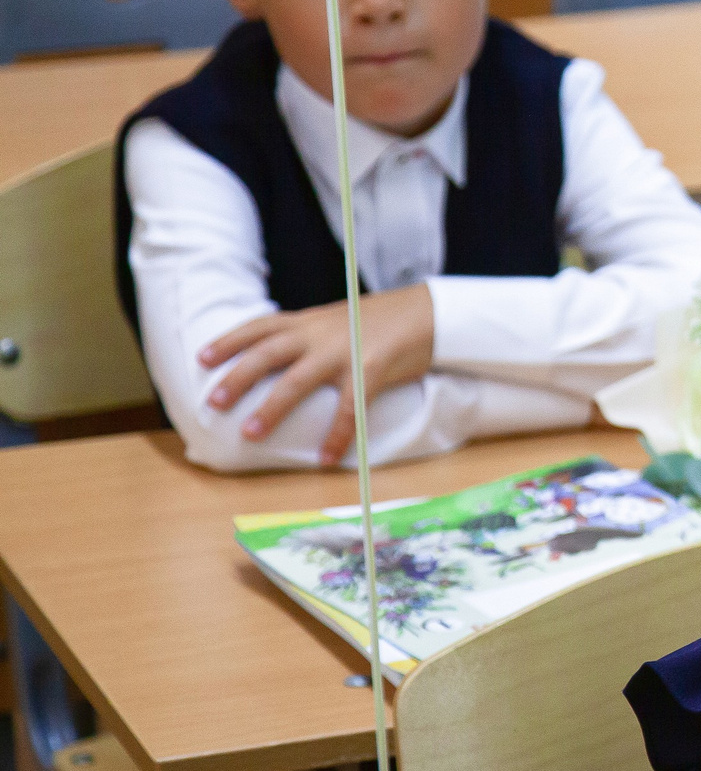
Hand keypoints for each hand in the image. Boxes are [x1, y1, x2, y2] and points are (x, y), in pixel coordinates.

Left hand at [200, 286, 436, 465]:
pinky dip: (336, 435)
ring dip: (271, 409)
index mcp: (310, 321)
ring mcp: (343, 352)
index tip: (202, 358)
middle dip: (237, 377)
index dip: (229, 341)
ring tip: (250, 433)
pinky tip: (326, 457)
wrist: (428, 313)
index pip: (260, 326)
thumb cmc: (384, 321)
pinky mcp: (370, 370)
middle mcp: (319, 333)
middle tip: (213, 402)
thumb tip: (286, 355)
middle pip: (266, 353)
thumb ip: (311, 335)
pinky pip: (348, 408)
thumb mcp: (339, 320)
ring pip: (296, 381)